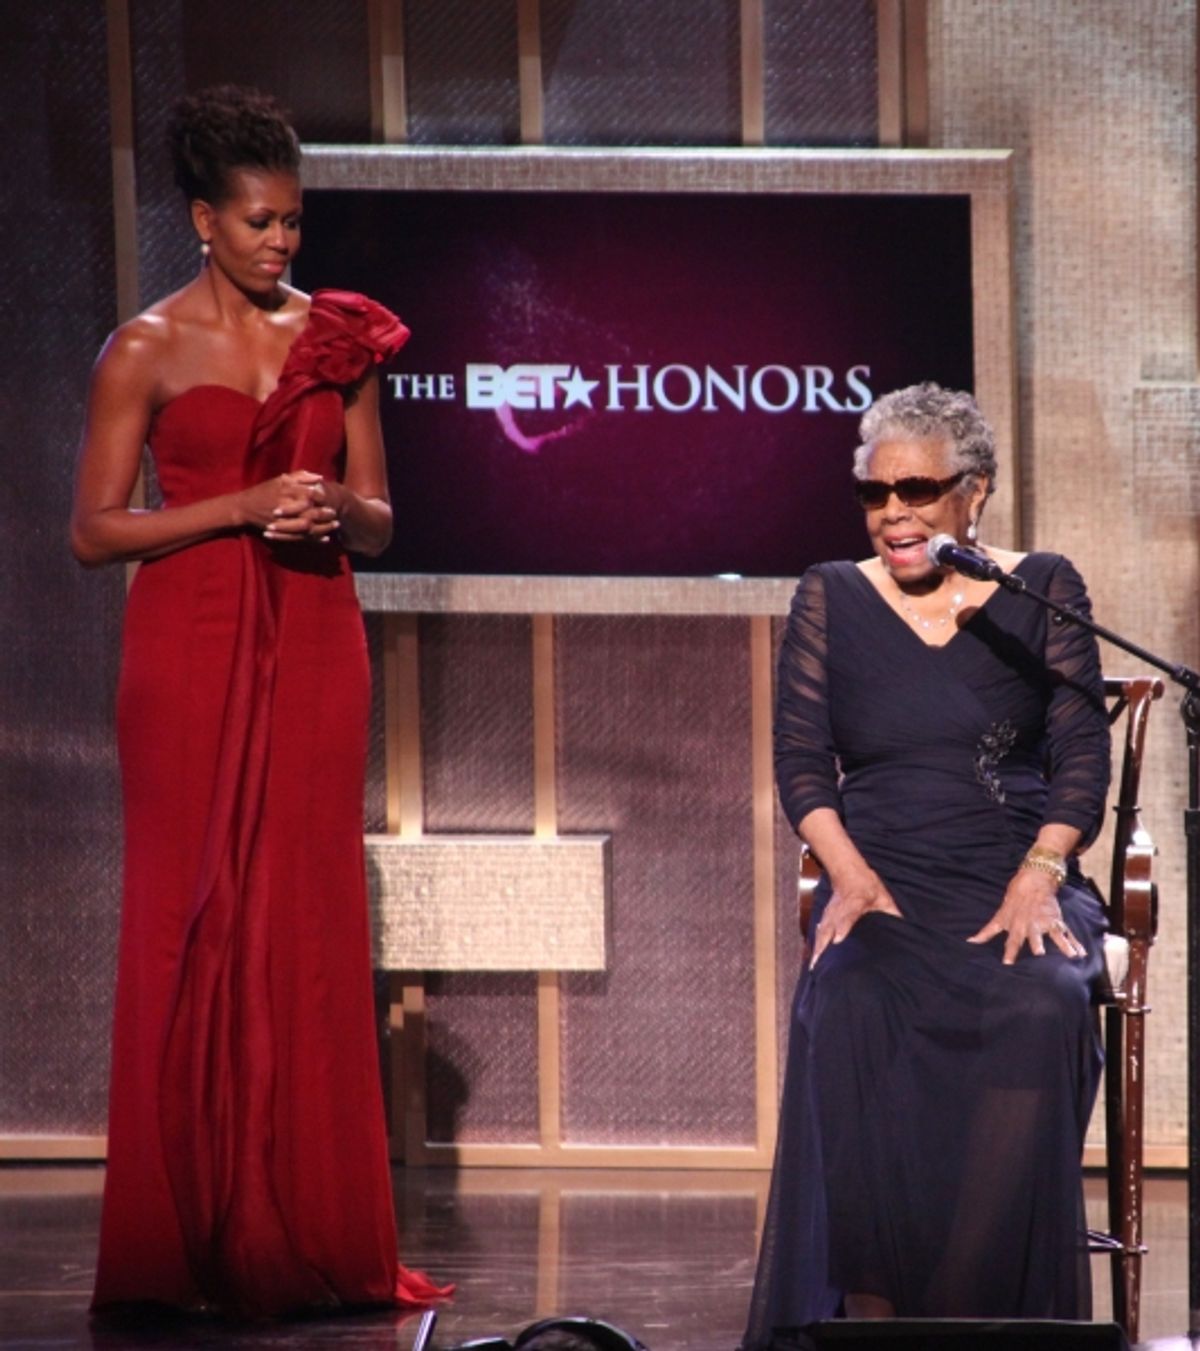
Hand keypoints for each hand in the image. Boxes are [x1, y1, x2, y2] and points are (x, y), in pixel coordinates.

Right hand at [237, 471, 339, 543]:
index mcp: (285, 491)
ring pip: (307, 526)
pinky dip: (314, 539)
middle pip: (309, 511)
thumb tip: (319, 477)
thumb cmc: (264, 491)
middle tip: (334, 513)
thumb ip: (300, 476)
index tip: (329, 497)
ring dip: (323, 527)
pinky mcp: (282, 533)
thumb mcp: (280, 479)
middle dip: (324, 513)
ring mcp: (284, 521)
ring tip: (334, 526)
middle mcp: (285, 506)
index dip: (320, 496)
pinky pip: (301, 538)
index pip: (308, 494)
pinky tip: (325, 538)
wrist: (245, 508)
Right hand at [810, 866, 901, 967]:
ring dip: (817, 947)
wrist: (848, 871)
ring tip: (814, 966)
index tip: (838, 940)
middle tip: (820, 963)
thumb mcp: (883, 897)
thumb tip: (904, 926)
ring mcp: (830, 913)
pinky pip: (819, 931)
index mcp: (855, 902)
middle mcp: (839, 909)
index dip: (843, 927)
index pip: (848, 916)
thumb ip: (891, 912)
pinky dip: (815, 944)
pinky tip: (814, 957)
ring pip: (822, 931)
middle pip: (829, 927)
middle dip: (824, 944)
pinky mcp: (826, 916)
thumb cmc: (867, 885)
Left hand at [967, 866, 1085, 964]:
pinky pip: (1067, 933)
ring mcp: (1046, 923)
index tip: (1008, 964)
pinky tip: (1082, 954)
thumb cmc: (1014, 900)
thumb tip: (970, 942)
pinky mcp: (1057, 920)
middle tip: (1040, 953)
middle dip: (1036, 944)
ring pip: (1055, 935)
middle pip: (1034, 937)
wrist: (1034, 880)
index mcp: (1016, 925)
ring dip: (1063, 946)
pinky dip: (1076, 944)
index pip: (1011, 941)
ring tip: (1072, 956)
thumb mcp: (1000, 916)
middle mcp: (1031, 925)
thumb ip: (987, 932)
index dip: (1009, 952)